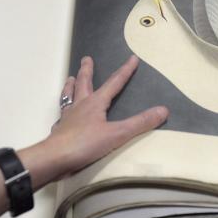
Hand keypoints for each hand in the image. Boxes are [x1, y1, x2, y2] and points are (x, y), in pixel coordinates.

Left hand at [19, 56, 167, 187]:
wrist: (54, 158)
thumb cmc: (85, 144)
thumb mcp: (117, 134)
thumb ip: (139, 123)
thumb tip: (163, 110)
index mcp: (95, 103)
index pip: (114, 83)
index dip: (125, 71)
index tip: (132, 58)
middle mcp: (80, 106)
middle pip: (84, 83)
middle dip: (87, 70)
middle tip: (86, 58)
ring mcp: (68, 117)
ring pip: (69, 96)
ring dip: (70, 86)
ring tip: (70, 78)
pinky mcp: (60, 130)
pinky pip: (62, 116)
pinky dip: (64, 111)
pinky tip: (62, 115)